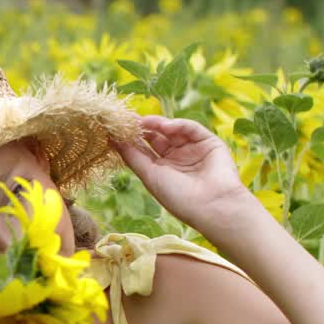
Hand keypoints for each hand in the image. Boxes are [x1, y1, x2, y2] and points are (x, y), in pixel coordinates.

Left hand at [111, 115, 253, 230]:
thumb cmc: (178, 197)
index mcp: (161, 169)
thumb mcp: (149, 176)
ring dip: (159, 124)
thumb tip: (111, 139)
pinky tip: (166, 126)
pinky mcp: (208, 142)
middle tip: (129, 118)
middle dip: (143, 127)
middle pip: (156, 137)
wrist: (212, 205)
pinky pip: (191, 128)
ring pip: (172, 130)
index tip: (116, 126)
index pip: (143, 148)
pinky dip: (178, 124)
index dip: (130, 138)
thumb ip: (131, 156)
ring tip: (146, 122)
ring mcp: (192, 149)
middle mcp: (176, 158)